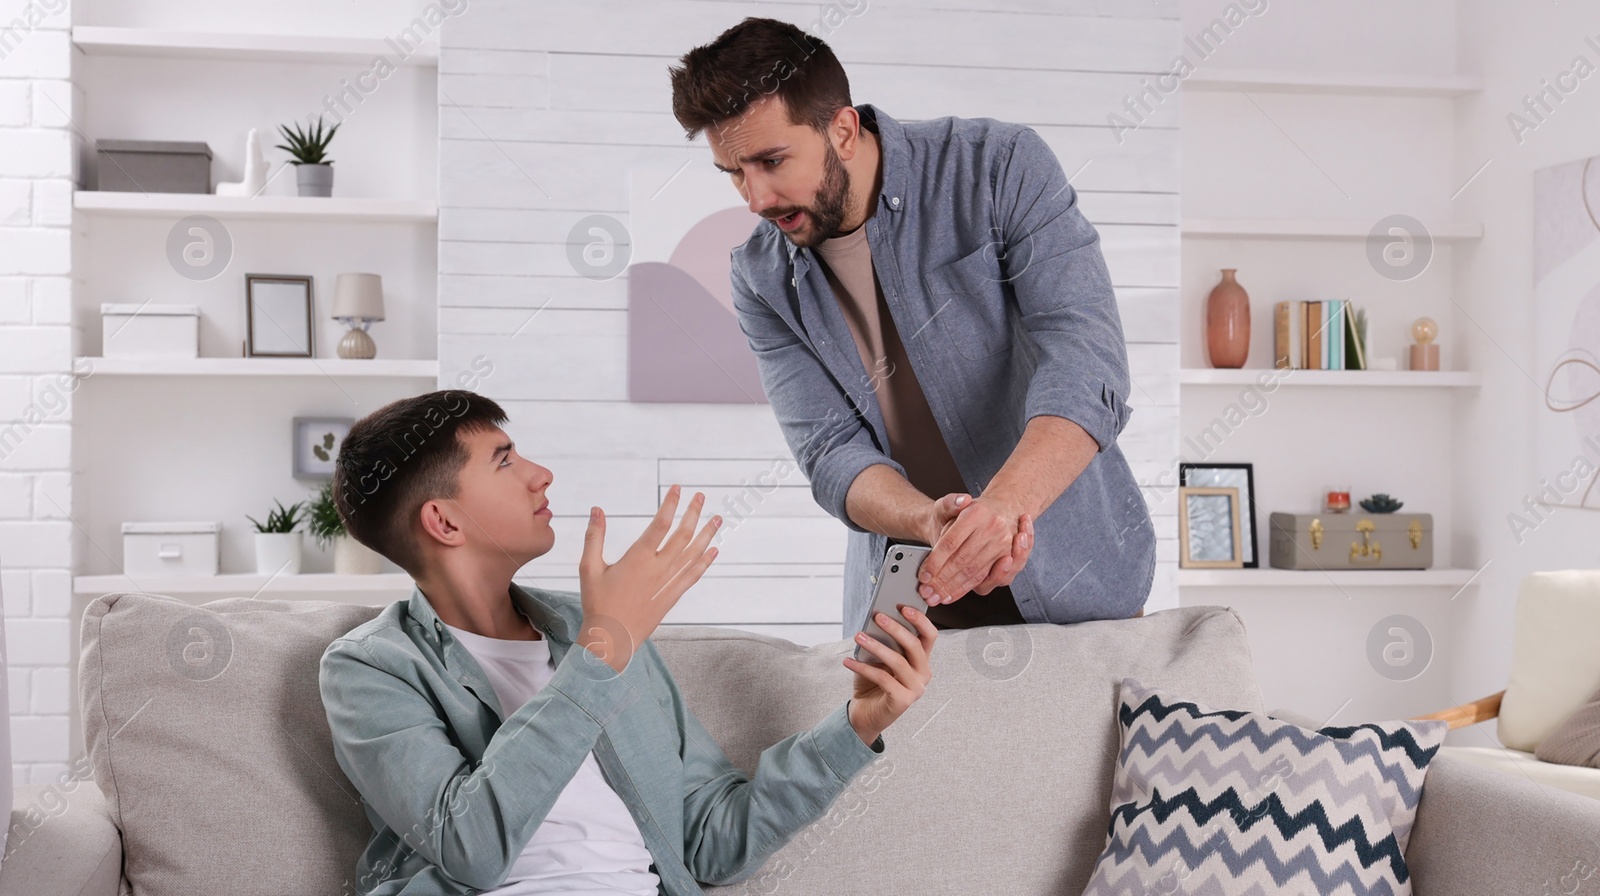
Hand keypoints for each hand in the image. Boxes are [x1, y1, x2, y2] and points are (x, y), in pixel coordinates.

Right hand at [577, 485, 720, 671]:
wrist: (611, 638)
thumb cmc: (597, 603)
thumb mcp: (588, 568)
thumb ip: (594, 537)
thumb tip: (596, 509)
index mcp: (638, 558)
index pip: (660, 524)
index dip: (670, 504)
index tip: (677, 488)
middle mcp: (658, 568)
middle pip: (682, 535)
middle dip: (693, 513)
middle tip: (702, 496)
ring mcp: (668, 583)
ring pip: (693, 553)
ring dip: (706, 534)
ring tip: (717, 518)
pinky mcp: (672, 596)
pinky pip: (693, 575)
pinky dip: (705, 561)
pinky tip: (714, 550)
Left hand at [844, 604, 936, 744]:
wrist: (864, 714)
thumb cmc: (872, 683)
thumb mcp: (878, 659)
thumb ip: (883, 643)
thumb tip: (875, 621)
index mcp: (922, 660)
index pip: (929, 636)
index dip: (920, 620)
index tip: (902, 606)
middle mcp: (924, 674)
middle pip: (915, 646)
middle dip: (896, 628)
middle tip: (878, 616)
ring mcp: (916, 689)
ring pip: (898, 661)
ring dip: (876, 646)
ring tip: (858, 636)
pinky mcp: (903, 701)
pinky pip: (883, 678)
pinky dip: (863, 668)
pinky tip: (848, 661)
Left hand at [917, 497, 1027, 605]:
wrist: (999, 511)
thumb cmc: (972, 511)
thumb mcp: (953, 502)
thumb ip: (950, 502)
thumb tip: (961, 500)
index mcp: (977, 513)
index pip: (951, 542)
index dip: (936, 561)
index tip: (924, 574)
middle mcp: (993, 528)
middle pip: (962, 561)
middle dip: (942, 580)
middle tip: (926, 591)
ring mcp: (1002, 544)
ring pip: (974, 572)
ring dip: (953, 588)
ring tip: (935, 596)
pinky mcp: (1007, 558)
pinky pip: (985, 579)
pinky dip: (966, 589)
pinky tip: (952, 595)